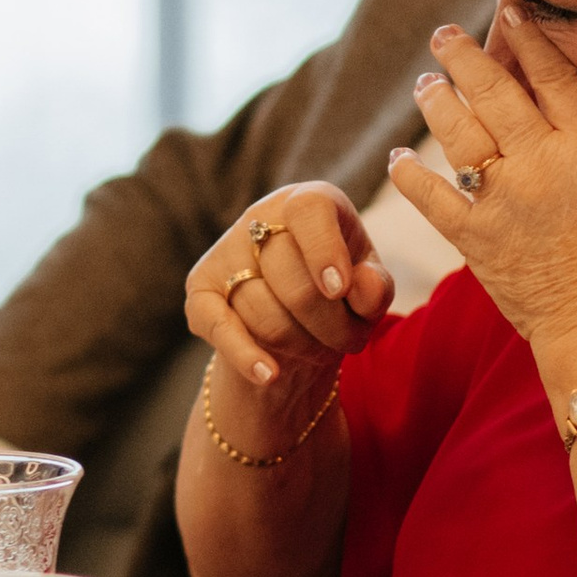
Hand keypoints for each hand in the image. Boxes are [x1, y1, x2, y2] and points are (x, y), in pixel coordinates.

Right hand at [185, 180, 394, 427]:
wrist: (299, 319)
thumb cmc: (342, 291)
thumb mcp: (369, 287)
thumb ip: (376, 286)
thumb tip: (363, 286)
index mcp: (306, 203)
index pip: (308, 210)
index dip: (324, 250)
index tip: (339, 289)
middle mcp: (259, 219)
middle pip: (288, 273)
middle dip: (328, 321)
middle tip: (349, 341)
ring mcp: (224, 253)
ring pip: (260, 309)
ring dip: (302, 345)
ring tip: (323, 349)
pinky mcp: (200, 291)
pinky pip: (219, 327)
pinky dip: (247, 355)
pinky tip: (269, 374)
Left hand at [390, 11, 576, 369]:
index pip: (553, 76)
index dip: (529, 38)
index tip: (510, 12)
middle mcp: (543, 163)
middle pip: (495, 91)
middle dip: (464, 56)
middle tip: (443, 35)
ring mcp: (504, 200)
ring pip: (457, 132)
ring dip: (436, 101)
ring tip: (427, 83)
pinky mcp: (475, 240)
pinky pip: (431, 196)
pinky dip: (411, 174)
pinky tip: (401, 158)